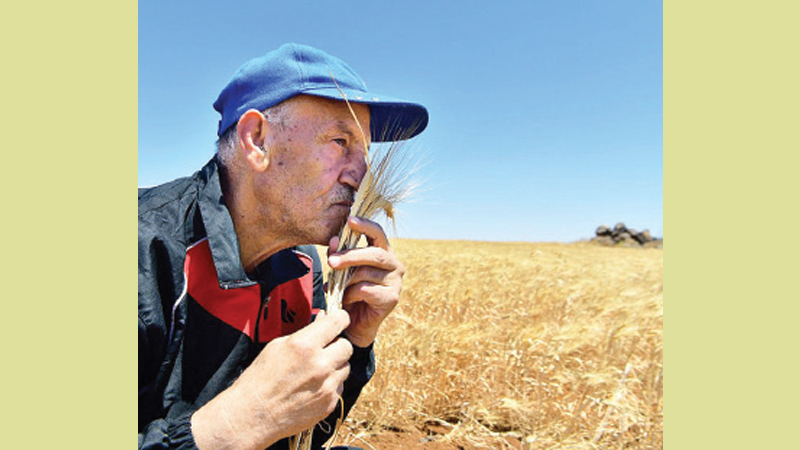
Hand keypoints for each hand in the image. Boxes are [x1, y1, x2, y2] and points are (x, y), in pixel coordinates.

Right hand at [191, 310, 352, 449]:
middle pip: (347, 346)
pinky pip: (339, 387)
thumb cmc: (259, 380)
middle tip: (323, 349)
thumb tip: (323, 320)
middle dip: (337, 345)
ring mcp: (327, 386)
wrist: (252, 417)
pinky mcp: (329, 404)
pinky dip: (330, 385)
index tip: (338, 321)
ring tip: (314, 372)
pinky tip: (311, 388)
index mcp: (305, 345)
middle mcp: (320, 365)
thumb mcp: (276, 346)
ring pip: (345, 367)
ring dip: (334, 366)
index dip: (339, 318)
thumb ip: (304, 333)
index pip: (338, 321)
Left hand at [327, 217, 404, 347]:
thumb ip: (338, 254)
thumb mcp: (341, 270)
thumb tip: (333, 241)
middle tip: (331, 262)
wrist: (354, 323)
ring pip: (366, 273)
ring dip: (346, 281)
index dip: (365, 224)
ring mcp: (396, 282)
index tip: (350, 219)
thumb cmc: (348, 292)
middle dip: (351, 256)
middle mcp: (394, 264)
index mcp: (383, 252)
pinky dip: (351, 294)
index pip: (378, 232)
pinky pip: (366, 290)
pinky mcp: (392, 298)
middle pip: (374, 253)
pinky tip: (346, 299)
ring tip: (336, 288)